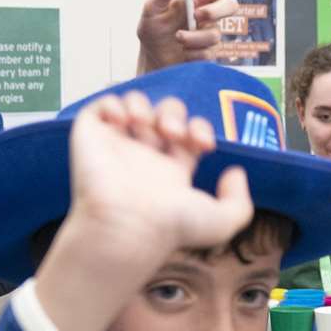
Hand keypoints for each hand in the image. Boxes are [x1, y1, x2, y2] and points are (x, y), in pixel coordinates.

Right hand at [66, 92, 250, 258]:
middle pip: (164, 114)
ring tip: (145, 125)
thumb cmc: (169, 228)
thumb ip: (239, 203)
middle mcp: (144, 157)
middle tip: (172, 133)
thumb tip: (235, 173)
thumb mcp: (220, 222)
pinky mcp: (91, 138)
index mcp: (172, 171)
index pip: (188, 134)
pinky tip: (123, 120)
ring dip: (144, 105)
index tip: (203, 144)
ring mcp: (117, 147)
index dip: (200, 128)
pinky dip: (113, 103)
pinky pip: (100, 107)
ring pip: (134, 105)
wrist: (127, 227)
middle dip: (174, 114)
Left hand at [135, 0, 236, 73]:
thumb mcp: (152, 7)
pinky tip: (183, 53)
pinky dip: (191, 53)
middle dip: (215, 11)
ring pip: (214, 35)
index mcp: (199, 0)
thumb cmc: (154, 29)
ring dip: (193, 37)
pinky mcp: (209, 54)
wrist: (152, 56)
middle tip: (196, 15)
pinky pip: (207, 54)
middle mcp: (209, 16)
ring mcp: (211, 35)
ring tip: (178, 37)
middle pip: (231, 6)